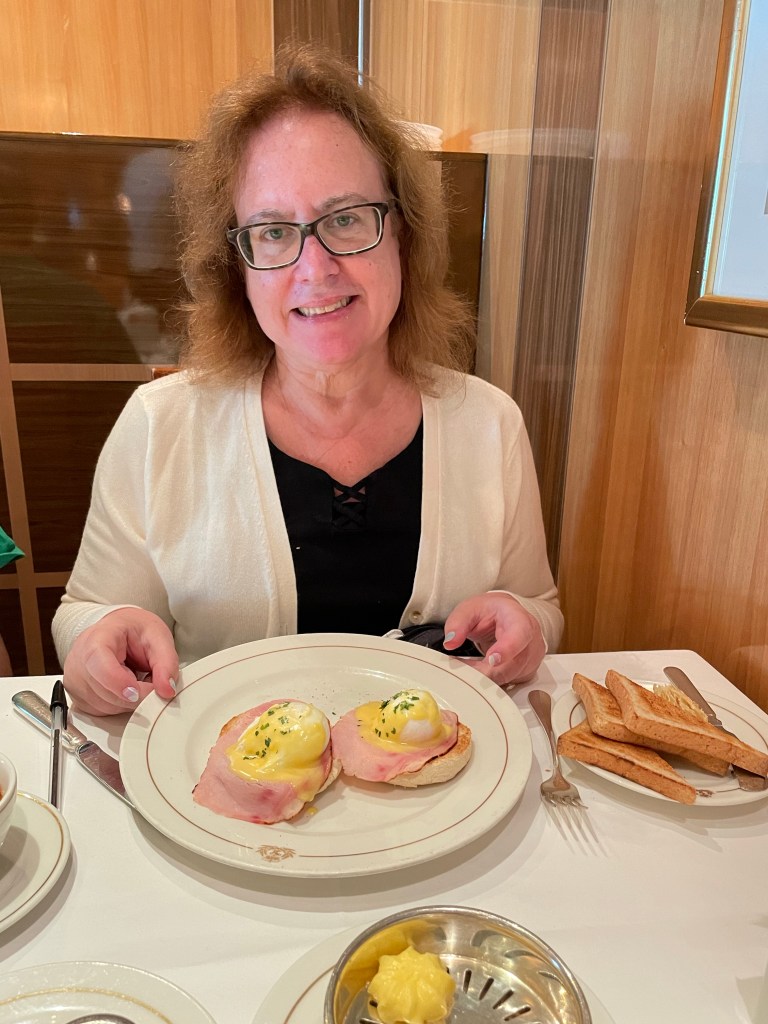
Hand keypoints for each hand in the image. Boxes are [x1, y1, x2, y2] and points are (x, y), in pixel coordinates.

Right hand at [62, 607, 177, 714]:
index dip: (118, 682)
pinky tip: (123, 688)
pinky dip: (117, 706)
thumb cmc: (135, 631)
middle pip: (104, 691)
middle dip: (135, 694)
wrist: (119, 629)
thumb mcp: (159, 638)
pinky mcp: (77, 695)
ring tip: (135, 679)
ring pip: (104, 706)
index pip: (99, 664)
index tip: (137, 693)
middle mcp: (79, 659)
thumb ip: (167, 663)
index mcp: (98, 637)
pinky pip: (99, 711)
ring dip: (128, 701)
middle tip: (150, 680)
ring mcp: (74, 679)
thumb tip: (167, 690)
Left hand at [442, 592, 545, 685]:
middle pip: (514, 663)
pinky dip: (491, 681)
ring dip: (486, 676)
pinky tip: (479, 671)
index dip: (508, 648)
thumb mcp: (469, 609)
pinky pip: (509, 682)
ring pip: (510, 676)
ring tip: (467, 667)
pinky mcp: (527, 671)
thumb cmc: (489, 611)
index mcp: (518, 618)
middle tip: (462, 670)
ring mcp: (532, 657)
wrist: (505, 616)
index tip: (492, 659)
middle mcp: (531, 638)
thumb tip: (450, 643)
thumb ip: (457, 623)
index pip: (520, 633)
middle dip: (486, 671)